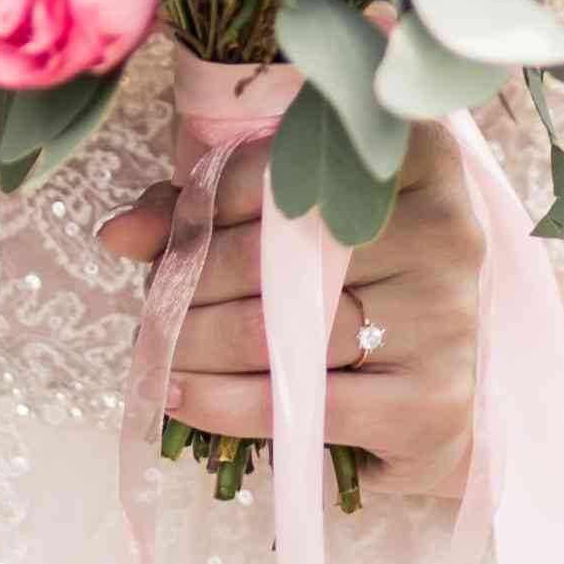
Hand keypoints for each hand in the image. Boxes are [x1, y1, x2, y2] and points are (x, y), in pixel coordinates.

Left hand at [94, 118, 488, 504]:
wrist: (438, 395)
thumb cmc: (354, 289)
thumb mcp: (290, 227)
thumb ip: (206, 212)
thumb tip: (119, 233)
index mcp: (417, 160)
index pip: (283, 169)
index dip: (205, 204)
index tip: (165, 237)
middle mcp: (445, 230)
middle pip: (271, 254)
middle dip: (189, 284)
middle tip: (153, 305)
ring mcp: (444, 320)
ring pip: (274, 331)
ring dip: (192, 344)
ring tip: (157, 350)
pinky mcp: (430, 404)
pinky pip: (295, 403)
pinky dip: (218, 402)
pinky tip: (180, 395)